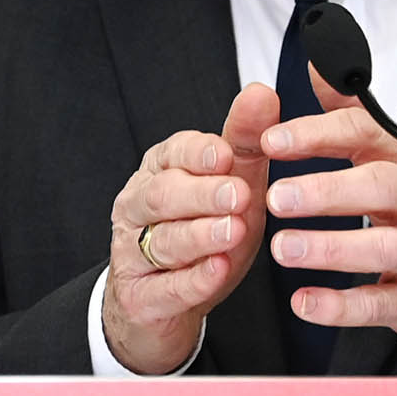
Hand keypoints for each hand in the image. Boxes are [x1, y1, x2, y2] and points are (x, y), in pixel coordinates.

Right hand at [103, 84, 283, 374]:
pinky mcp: (141, 298)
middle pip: (163, 194)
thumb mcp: (231, 184)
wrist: (166, 303)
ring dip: (200, 235)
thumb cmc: (202, 230)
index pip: (173, 153)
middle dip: (202, 193)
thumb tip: (262, 92)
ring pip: (163, 240)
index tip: (227, 155)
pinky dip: (193, 280)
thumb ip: (246, 141)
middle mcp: (139, 206)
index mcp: (160, 170)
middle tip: (239, 194)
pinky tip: (217, 271)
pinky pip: (166, 288)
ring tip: (233, 231)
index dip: (199, 153)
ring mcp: (134, 253)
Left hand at [260, 70, 396, 364]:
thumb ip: (355, 119)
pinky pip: (384, 305)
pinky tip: (307, 303)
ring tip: (284, 249)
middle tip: (278, 197)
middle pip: (384, 186)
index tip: (272, 141)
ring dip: (331, 247)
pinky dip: (342, 305)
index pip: (368, 136)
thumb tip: (318, 70)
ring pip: (388, 247)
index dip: (318, 134)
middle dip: (328, 189)